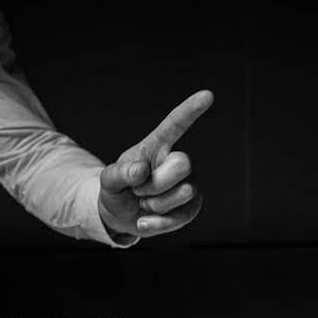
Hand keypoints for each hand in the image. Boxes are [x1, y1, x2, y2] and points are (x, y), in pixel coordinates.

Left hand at [98, 90, 212, 238]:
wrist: (121, 217)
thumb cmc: (117, 190)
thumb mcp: (109, 181)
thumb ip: (120, 173)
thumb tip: (141, 170)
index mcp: (157, 146)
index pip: (176, 124)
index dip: (191, 110)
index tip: (208, 95)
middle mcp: (176, 161)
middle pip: (184, 163)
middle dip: (156, 183)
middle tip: (139, 190)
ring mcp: (188, 183)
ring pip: (185, 191)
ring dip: (156, 203)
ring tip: (144, 202)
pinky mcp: (192, 206)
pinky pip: (185, 214)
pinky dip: (161, 222)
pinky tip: (144, 221)